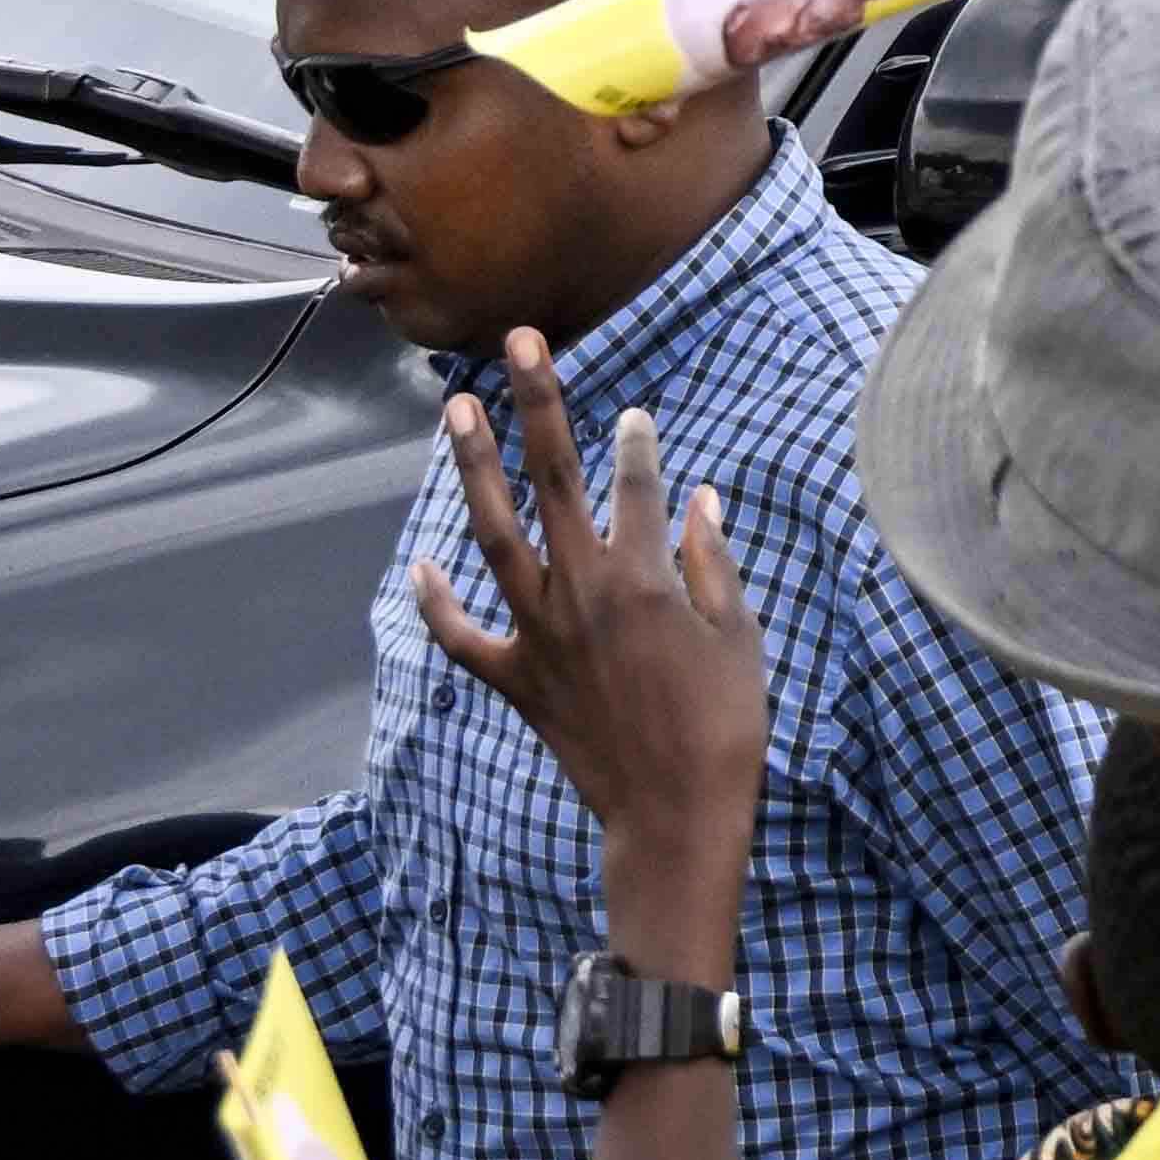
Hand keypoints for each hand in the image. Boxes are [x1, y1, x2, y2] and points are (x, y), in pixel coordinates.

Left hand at [418, 337, 771, 948]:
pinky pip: (463, 636)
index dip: (639, 441)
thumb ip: (710, 560)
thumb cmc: (724, 725)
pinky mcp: (518, 680)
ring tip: (456, 413)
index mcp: (645, 577)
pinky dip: (437, 602)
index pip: (639, 483)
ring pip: (494, 536)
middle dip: (537, 404)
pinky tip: (420, 563)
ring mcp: (540, 635)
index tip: (635, 413)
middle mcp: (582, 592)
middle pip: (552, 480)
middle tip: (519, 343)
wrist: (675, 815)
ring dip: (475, 469)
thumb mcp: (739, 634)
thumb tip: (699, 497)